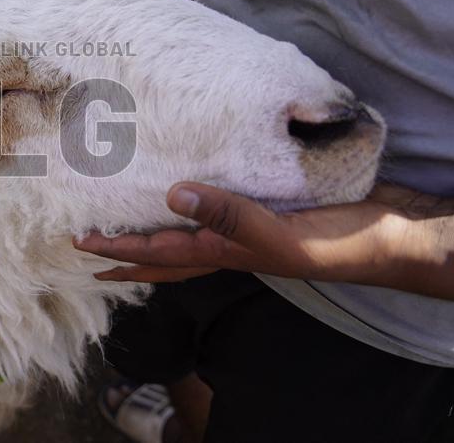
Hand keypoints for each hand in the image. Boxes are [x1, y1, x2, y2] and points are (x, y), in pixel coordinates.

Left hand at [74, 182, 453, 301]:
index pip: (154, 252)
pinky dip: (189, 217)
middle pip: (160, 260)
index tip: (79, 244)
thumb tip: (172, 194)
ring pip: (182, 245)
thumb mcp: (271, 230)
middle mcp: (221, 247)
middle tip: (89, 255)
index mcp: (218, 251)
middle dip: (124, 260)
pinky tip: (187, 206)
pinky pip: (210, 223)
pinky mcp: (257, 219)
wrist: (374, 238)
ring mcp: (239, 237)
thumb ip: (224, 212)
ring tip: (126, 238)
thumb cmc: (325, 240)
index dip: (116, 247)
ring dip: (151, 245)